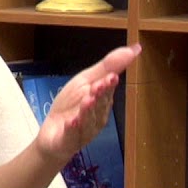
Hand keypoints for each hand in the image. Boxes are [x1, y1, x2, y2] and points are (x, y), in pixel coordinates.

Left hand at [35, 43, 141, 165]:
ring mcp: (84, 129)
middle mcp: (97, 116)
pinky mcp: (69, 139)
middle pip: (100, 105)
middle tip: (100, 85)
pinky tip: (72, 121)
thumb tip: (135, 48)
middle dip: (100, 95)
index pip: (107, 91)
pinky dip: (73, 127)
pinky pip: (72, 133)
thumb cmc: (71, 105)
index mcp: (102, 100)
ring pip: (88, 119)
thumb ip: (107, 66)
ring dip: (88, 110)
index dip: (109, 84)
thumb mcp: (85, 81)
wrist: (52, 134)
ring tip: (88, 100)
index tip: (112, 76)